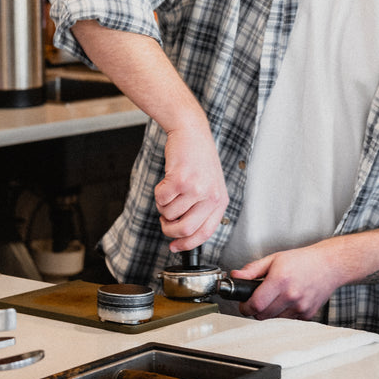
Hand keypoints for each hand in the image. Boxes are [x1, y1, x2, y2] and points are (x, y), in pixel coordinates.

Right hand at [154, 124, 228, 252]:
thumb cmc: (199, 157)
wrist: (192, 132)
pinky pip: (161, 200)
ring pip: (169, 214)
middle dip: (169, 229)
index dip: (187, 244)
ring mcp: (195, 188)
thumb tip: (183, 235)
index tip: (175, 246)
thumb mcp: (210, 184)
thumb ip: (202, 208)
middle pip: (185, 229)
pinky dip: (158, 194)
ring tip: (171, 191)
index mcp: (220, 200)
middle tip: (165, 221)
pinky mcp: (180, 180)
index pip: (205, 233)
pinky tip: (167, 181)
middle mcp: (210, 196)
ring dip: (163, 206)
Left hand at [231, 244, 340, 320]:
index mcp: (280, 280)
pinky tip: (290, 299)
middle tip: (259, 298)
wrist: (329, 265)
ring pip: (274, 318)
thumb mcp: (274, 259)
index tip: (244, 304)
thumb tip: (236, 276)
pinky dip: (284, 312)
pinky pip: (288, 319)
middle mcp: (291, 295)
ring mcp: (300, 307)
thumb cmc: (303, 260)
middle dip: (256, 308)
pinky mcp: (307, 314)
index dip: (245, 307)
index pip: (256, 304)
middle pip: (262, 315)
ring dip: (270, 311)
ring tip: (277, 295)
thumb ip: (252, 270)